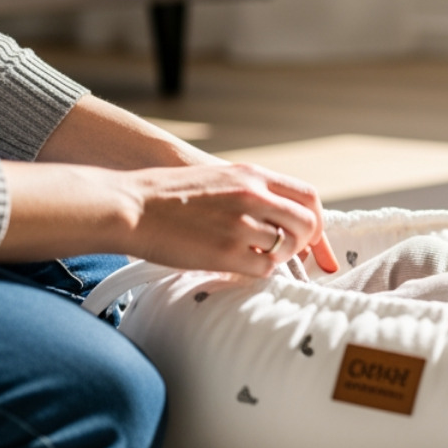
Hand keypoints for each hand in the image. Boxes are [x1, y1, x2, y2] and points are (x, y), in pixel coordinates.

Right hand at [121, 162, 337, 276]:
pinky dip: (260, 272)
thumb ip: (251, 192)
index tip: (314, 237)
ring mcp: (242, 225)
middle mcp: (253, 197)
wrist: (131, 206)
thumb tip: (278, 216)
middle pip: (307, 224)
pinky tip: (242, 267)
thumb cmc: (169, 195)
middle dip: (306, 243)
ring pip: (286, 248)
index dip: (316, 220)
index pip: (308, 197)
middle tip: (294, 254)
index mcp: (252, 176)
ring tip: (257, 257)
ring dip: (279, 258)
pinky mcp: (226, 253)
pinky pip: (264, 269)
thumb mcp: (219, 178)